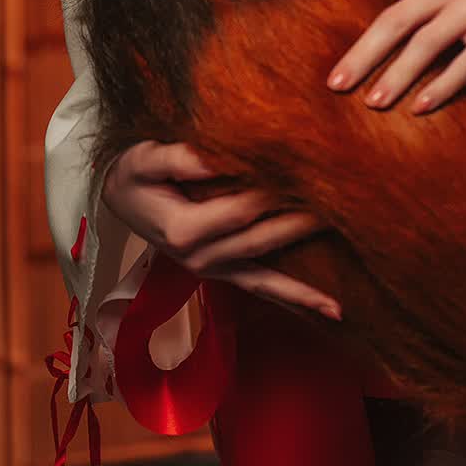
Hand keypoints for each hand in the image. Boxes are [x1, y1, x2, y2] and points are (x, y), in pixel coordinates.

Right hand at [101, 139, 340, 320]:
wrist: (117, 197)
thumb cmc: (133, 171)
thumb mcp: (144, 158)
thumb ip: (178, 157)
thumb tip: (215, 156)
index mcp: (183, 230)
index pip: (240, 209)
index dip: (274, 191)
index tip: (309, 169)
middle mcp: (199, 258)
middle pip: (262, 240)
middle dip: (304, 224)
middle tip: (348, 204)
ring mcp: (212, 270)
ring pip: (266, 279)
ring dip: (305, 287)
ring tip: (342, 300)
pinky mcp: (222, 272)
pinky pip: (262, 287)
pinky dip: (295, 299)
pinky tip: (330, 310)